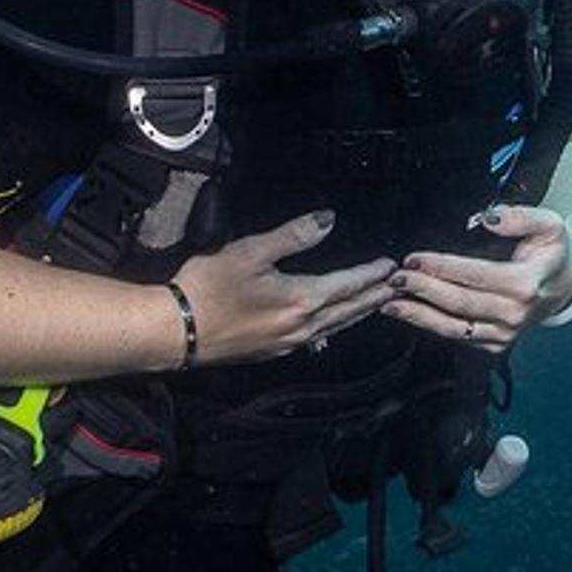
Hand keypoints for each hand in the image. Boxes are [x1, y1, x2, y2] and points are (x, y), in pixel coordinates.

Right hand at [169, 210, 396, 365]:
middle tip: (396, 287)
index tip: (391, 265)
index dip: (371, 274)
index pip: (348, 284)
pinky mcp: (273, 351)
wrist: (176, 330)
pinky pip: (317, 338)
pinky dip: (335, 327)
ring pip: (336, 327)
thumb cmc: (208, 287)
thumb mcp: (251, 251)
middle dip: (374, 296)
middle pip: (349, 310)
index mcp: (302, 299)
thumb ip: (293, 236)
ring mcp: (289, 343)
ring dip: (357, 314)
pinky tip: (333, 325)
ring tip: (373, 304)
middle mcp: (302, 326)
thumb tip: (328, 220)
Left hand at [384, 204, 571, 353]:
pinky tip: (410, 313)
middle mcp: (514, 313)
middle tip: (395, 279)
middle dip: (422, 290)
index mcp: (525, 284)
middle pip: (459, 302)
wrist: (563, 287)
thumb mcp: (549, 225)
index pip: (475, 275)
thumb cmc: (552, 252)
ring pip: (453, 327)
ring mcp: (505, 333)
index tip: (414, 258)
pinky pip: (457, 336)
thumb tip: (487, 218)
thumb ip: (520, 217)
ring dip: (418, 315)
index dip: (441, 267)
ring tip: (390, 304)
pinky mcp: (495, 344)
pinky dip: (430, 325)